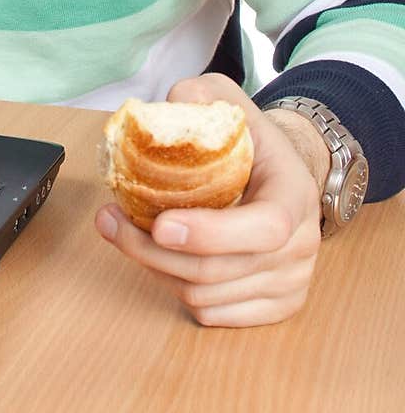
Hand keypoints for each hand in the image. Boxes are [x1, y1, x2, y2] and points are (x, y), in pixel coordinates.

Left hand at [94, 73, 323, 326]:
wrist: (283, 174)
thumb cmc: (250, 139)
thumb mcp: (227, 101)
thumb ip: (196, 96)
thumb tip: (161, 110)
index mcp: (296, 192)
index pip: (264, 228)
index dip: (210, 234)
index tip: (159, 224)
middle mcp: (302, 244)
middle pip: (220, 270)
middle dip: (152, 252)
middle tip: (109, 221)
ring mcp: (292, 281)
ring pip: (207, 296)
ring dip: (156, 269)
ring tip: (129, 233)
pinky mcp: (277, 307)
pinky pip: (212, 315)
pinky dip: (175, 290)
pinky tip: (162, 257)